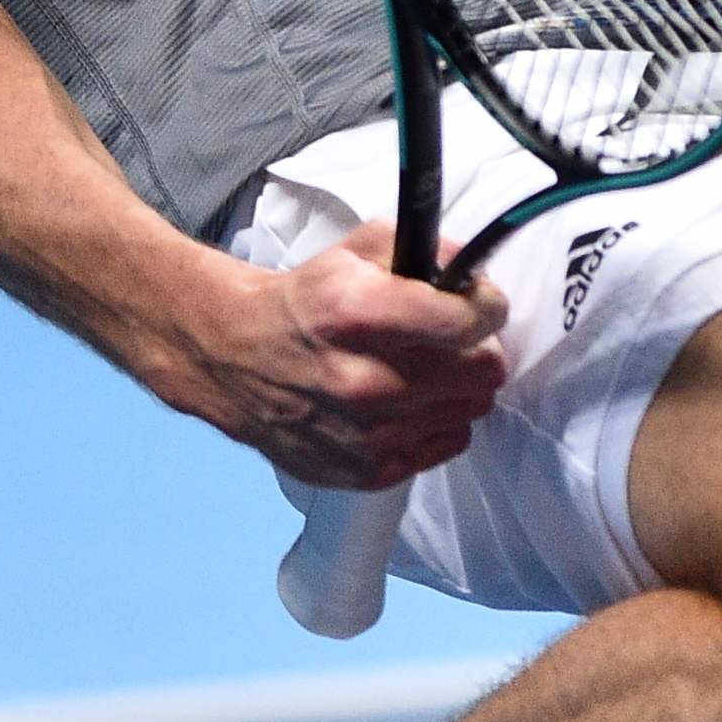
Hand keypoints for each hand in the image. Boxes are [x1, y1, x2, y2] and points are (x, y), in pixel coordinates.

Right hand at [168, 235, 511, 489]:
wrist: (236, 358)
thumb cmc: (304, 302)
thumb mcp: (355, 251)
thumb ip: (424, 250)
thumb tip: (474, 272)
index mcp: (356, 314)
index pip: (470, 320)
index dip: (485, 305)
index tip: (478, 303)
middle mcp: (363, 380)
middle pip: (483, 372)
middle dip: (478, 348)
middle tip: (454, 339)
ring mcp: (366, 435)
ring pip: (471, 409)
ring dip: (457, 386)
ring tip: (424, 369)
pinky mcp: (368, 471)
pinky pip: (447, 443)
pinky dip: (436, 420)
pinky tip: (408, 401)